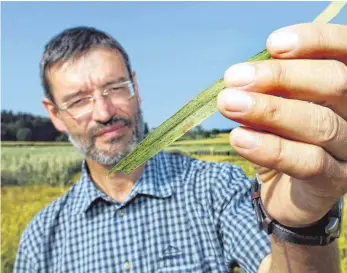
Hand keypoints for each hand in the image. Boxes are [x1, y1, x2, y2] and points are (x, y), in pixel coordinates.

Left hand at [217, 23, 346, 227]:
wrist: (289, 190)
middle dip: (281, 76)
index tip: (273, 44)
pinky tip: (238, 137)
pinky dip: (270, 148)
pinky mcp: (335, 181)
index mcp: (345, 88)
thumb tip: (244, 76)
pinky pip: (308, 162)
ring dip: (268, 110)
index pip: (345, 52)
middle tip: (234, 77)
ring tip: (228, 103)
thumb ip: (270, 90)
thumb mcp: (276, 106)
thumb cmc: (283, 137)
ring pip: (319, 124)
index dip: (315, 42)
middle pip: (335, 84)